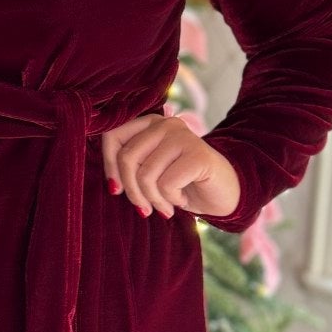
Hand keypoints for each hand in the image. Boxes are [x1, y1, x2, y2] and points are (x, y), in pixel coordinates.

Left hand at [100, 112, 240, 221]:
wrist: (223, 194)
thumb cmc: (181, 185)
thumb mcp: (150, 173)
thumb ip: (130, 168)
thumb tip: (111, 184)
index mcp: (149, 124)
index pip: (112, 136)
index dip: (109, 166)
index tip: (116, 189)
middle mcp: (165, 124)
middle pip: (127, 158)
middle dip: (132, 191)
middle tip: (144, 208)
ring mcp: (183, 137)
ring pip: (146, 174)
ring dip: (154, 200)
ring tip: (165, 206)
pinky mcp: (198, 155)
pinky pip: (166, 184)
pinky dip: (171, 200)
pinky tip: (182, 199)